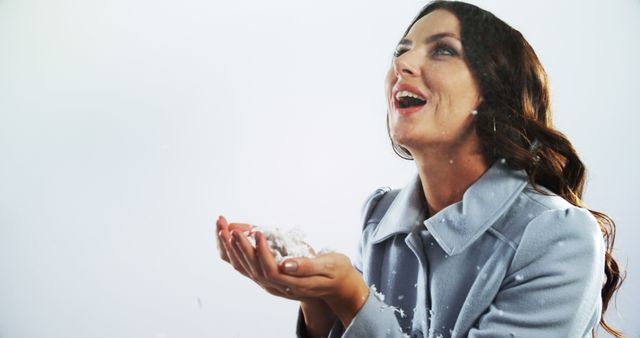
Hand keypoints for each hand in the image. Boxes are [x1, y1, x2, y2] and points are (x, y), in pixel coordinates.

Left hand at [215, 215, 367, 326]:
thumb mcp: (328, 266)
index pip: (270, 270)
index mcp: (293, 284)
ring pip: (246, 269)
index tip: (257, 232)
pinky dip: (236, 253)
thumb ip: (307, 266)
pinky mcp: (269, 278)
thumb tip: (286, 264)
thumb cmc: (335, 272)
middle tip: (229, 227)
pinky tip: (229, 238)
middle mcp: (279, 287)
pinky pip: (247, 267)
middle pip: (252, 269)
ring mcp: (272, 284)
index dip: (261, 252)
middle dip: (239, 247)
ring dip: (232, 249)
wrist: (337, 286)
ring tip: (223, 228)